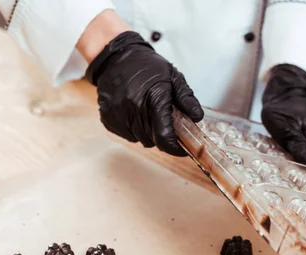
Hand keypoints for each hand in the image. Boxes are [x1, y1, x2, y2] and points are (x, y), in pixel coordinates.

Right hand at [86, 31, 203, 155]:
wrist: (115, 56)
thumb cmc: (145, 65)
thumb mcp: (172, 76)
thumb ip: (186, 98)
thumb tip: (197, 117)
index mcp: (153, 99)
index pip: (164, 137)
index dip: (175, 147)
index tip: (181, 148)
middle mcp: (134, 109)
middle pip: (153, 141)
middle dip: (162, 135)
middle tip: (163, 120)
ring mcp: (119, 116)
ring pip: (140, 139)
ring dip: (147, 132)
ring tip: (147, 112)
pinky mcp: (108, 119)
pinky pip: (127, 135)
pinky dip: (133, 129)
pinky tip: (134, 113)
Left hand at [261, 64, 305, 169]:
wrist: (287, 97)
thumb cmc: (283, 110)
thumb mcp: (285, 127)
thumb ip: (299, 146)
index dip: (297, 167)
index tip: (285, 157)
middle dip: (297, 164)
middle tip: (284, 149)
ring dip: (297, 162)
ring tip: (287, 147)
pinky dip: (299, 159)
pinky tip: (291, 149)